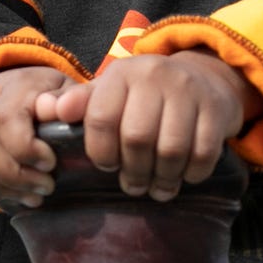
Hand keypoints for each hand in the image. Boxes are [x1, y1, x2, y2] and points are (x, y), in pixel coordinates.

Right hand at [0, 65, 74, 209]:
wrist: (25, 91)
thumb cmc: (55, 100)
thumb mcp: (72, 95)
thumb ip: (73, 100)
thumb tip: (59, 109)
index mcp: (14, 84)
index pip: (5, 118)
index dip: (26, 148)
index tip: (50, 164)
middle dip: (14, 176)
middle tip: (44, 188)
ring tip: (29, 197)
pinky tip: (5, 198)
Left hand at [39, 52, 262, 201]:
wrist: (204, 77)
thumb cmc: (145, 94)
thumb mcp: (111, 92)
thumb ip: (79, 103)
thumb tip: (46, 110)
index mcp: (121, 73)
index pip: (100, 118)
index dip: (101, 151)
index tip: (107, 166)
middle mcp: (154, 75)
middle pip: (137, 138)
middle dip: (134, 172)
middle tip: (133, 187)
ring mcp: (188, 90)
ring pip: (171, 149)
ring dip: (163, 179)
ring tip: (158, 190)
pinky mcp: (216, 108)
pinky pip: (202, 153)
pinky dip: (191, 174)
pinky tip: (184, 177)